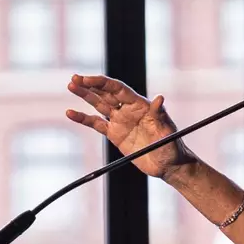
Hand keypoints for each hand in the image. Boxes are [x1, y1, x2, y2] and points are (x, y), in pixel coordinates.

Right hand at [65, 75, 195, 179]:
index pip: (118, 89)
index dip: (103, 83)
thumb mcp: (167, 130)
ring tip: (71, 86)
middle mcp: (128, 109)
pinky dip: (83, 118)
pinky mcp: (114, 134)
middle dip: (90, 85)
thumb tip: (160, 98)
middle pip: (106, 93)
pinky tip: (70, 113)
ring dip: (85, 96)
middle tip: (74, 79)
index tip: (88, 79)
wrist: (168, 165)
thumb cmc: (172, 145)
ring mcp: (120, 121)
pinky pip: (96, 124)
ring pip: (99, 104)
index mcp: (140, 104)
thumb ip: (160, 115)